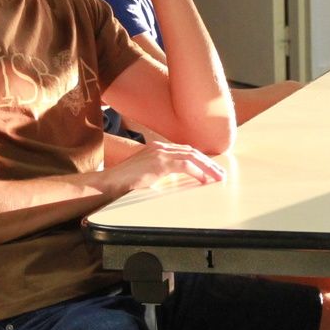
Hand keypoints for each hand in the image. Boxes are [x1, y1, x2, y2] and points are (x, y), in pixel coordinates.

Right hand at [100, 140, 223, 196]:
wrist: (109, 182)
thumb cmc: (125, 182)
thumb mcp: (147, 174)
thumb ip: (161, 173)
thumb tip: (174, 180)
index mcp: (157, 148)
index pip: (185, 150)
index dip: (200, 159)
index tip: (211, 168)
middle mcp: (160, 147)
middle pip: (192, 151)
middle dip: (208, 162)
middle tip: (220, 173)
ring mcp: (160, 153)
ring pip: (192, 157)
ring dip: (207, 167)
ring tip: (217, 177)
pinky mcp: (160, 163)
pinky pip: (185, 166)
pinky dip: (197, 172)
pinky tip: (204, 180)